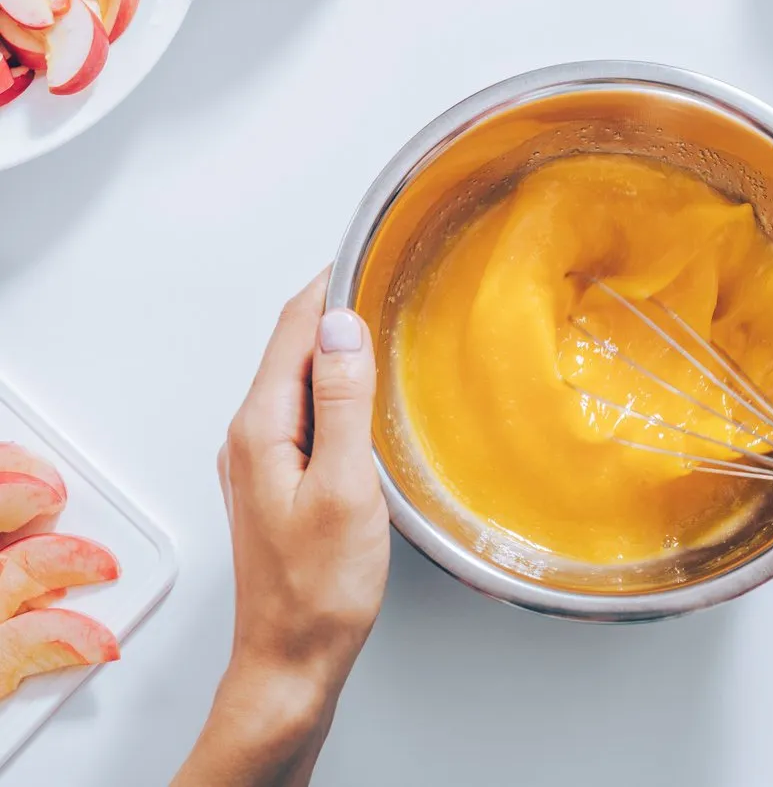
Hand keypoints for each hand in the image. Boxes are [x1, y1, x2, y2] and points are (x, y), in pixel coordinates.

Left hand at [176, 270, 389, 785]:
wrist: (292, 659)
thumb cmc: (319, 590)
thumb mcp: (344, 488)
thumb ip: (341, 402)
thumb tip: (341, 326)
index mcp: (259, 428)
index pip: (292, 329)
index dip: (329, 284)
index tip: (367, 250)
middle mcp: (249, 437)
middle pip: (290, 348)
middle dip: (334, 307)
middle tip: (386, 277)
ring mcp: (260, 460)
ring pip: (297, 380)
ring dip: (335, 347)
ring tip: (383, 324)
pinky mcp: (278, 482)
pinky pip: (303, 412)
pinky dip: (334, 387)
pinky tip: (364, 394)